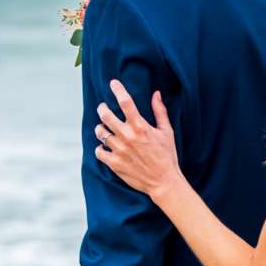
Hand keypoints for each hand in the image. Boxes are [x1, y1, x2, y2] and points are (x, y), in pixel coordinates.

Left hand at [94, 79, 180, 199]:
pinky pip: (99, 151)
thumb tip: (156, 94)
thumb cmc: (167, 156)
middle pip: (106, 115)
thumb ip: (160, 112)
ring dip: (100, 128)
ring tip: (103, 128)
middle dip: (102, 108)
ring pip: (100, 132)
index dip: (118, 89)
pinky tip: (104, 147)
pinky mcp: (114, 163)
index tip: (113, 83)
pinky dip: (100, 148)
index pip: (126, 102)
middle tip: (103, 107)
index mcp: (140, 127)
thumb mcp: (167, 132)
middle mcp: (127, 137)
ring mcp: (119, 150)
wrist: (164, 182)